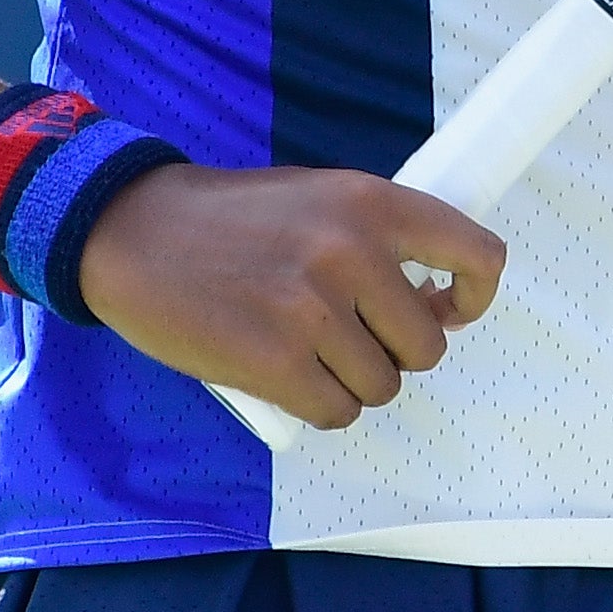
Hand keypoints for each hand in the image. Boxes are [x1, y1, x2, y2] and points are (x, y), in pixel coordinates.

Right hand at [75, 162, 506, 429]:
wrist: (135, 232)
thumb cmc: (232, 219)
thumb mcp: (319, 198)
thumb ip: (379, 239)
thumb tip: (439, 304)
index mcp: (372, 203)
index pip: (478, 255)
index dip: (474, 296)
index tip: (448, 310)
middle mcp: (352, 253)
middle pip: (426, 346)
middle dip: (394, 351)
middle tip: (348, 334)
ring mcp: (313, 311)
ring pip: (382, 386)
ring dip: (353, 382)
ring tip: (308, 350)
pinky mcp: (275, 365)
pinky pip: (337, 413)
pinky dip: (320, 407)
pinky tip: (289, 378)